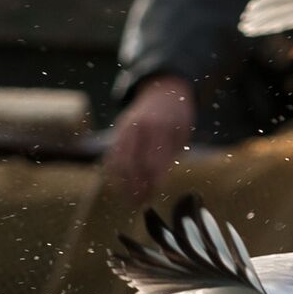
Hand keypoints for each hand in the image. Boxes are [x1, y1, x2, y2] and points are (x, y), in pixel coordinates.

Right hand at [104, 74, 195, 204]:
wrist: (162, 90)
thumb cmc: (177, 115)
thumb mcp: (182, 132)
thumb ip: (170, 154)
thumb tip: (158, 180)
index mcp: (157, 126)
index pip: (151, 160)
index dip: (151, 181)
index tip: (154, 195)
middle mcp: (136, 127)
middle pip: (129, 162)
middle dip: (134, 186)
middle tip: (140, 204)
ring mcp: (123, 129)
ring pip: (116, 160)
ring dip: (121, 183)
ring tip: (129, 200)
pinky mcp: (116, 133)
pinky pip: (110, 155)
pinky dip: (113, 173)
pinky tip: (120, 187)